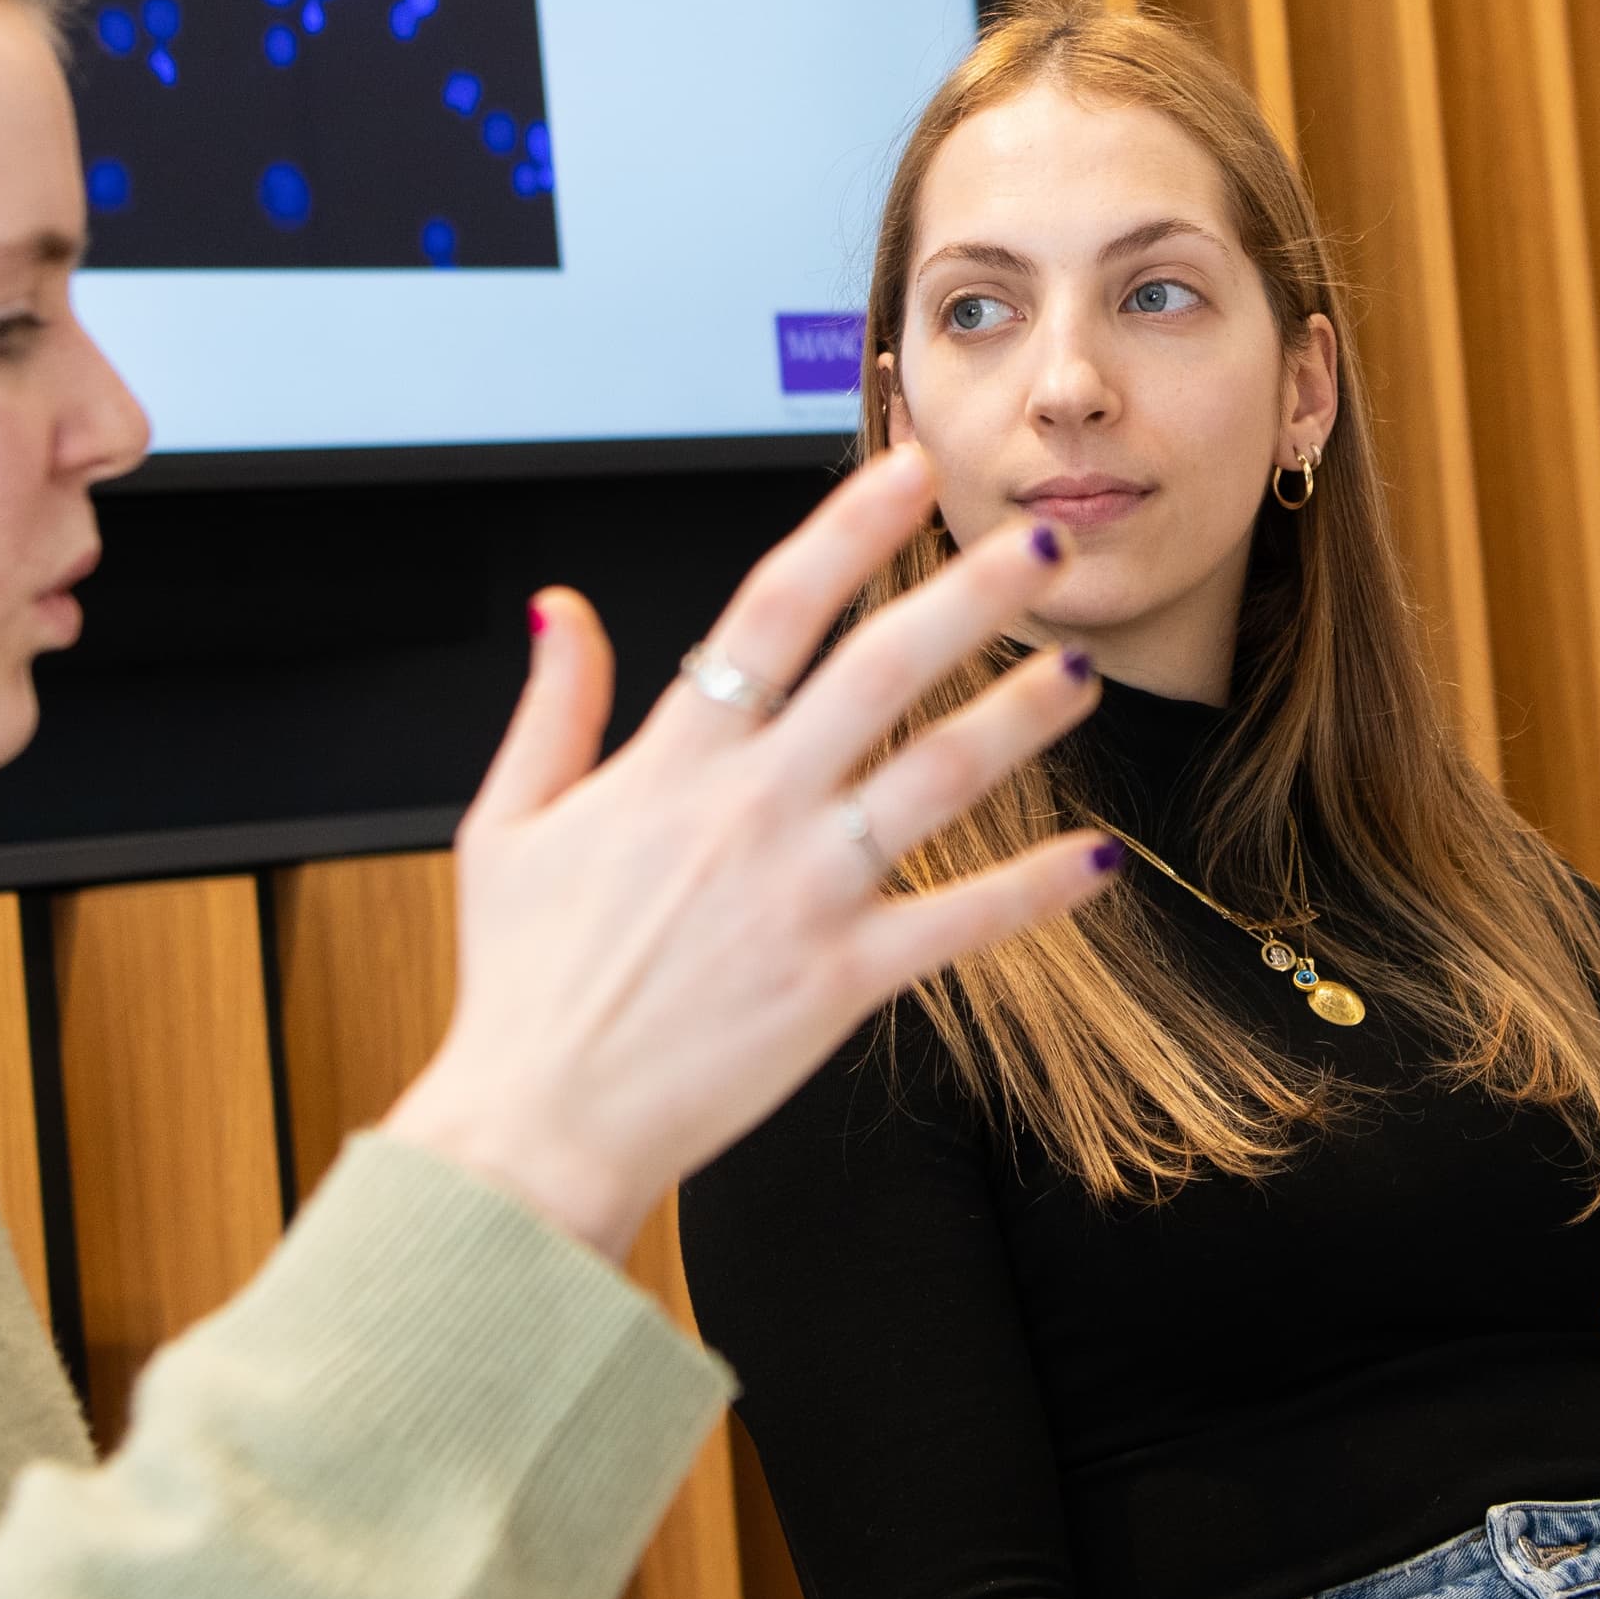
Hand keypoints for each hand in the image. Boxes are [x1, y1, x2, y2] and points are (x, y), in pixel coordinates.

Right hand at [382, 446, 1115, 1258]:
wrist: (535, 1125)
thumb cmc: (521, 982)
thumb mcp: (504, 823)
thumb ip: (553, 705)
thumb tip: (562, 606)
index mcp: (672, 762)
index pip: (774, 609)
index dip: (849, 529)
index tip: (909, 473)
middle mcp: (749, 810)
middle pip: (880, 670)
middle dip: (971, 595)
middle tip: (1041, 542)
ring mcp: (803, 894)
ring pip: (938, 780)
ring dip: (1021, 718)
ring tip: (1082, 671)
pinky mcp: (841, 981)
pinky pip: (959, 924)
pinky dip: (1032, 892)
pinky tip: (1095, 860)